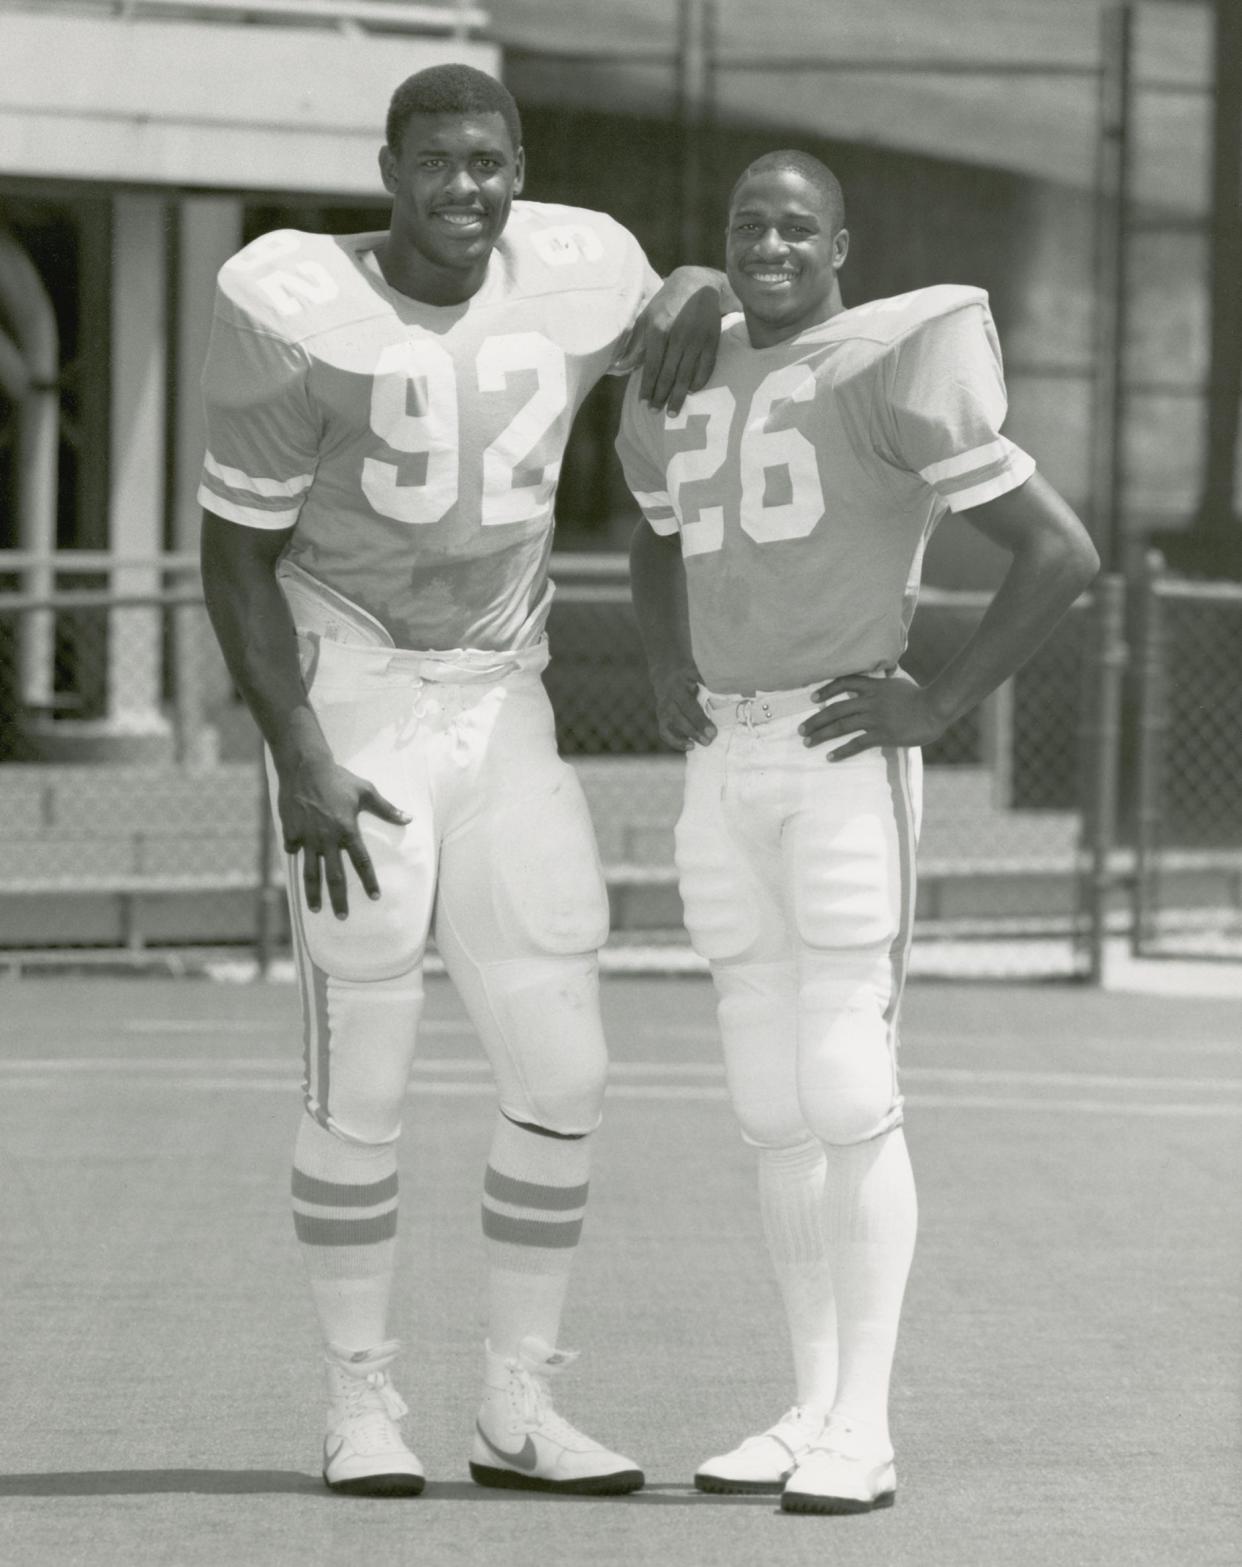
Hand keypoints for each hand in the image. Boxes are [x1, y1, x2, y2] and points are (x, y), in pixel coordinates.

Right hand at [277, 756, 409, 917]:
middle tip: (342, 917)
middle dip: (339, 899)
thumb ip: (387, 809)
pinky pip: (293, 849)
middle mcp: (327, 839)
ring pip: (311, 872)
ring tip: (315, 909)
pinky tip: (297, 862)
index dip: (369, 882)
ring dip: (313, 893)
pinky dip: (295, 856)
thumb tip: (408, 818)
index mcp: (348, 831)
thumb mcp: (366, 791)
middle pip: (335, 877)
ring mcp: (307, 837)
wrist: (304, 766)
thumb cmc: (338, 778)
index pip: (361, 863)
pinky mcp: (291, 831)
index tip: (374, 897)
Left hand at [629, 267, 722, 413]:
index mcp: (659, 329)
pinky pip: (705, 368)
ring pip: (686, 375)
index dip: (647, 387)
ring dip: (679, 396)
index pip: (651, 366)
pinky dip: (698, 382)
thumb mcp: (647, 317)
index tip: (643, 403)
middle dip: (661, 396)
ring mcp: (697, 340)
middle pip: (668, 375)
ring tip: (672, 412)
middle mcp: (678, 335)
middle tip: (655, 413)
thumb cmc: (667, 303)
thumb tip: (619, 367)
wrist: (699, 285)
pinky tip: (692, 392)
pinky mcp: (712, 341)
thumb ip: (635, 343)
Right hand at [651, 665, 715, 751]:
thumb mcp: (697, 680)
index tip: (712, 732)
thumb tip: (721, 715)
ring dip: (683, 739)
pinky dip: (675, 742)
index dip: (700, 721)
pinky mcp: (660, 717)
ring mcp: (661, 709)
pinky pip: (664, 732)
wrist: (666, 672)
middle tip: (709, 741)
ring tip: (697, 747)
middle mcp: (667, 699)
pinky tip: (689, 746)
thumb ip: (705, 696)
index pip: (689, 706)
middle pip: (678, 718)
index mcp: (678, 686)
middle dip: (694, 732)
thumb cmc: (688, 678)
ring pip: (669, 727)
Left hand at [799, 670, 949, 760]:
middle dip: (815, 720)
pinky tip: (830, 757)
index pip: (844, 683)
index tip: (812, 698)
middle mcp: (870, 701)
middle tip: (801, 729)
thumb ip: (885, 681)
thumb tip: (883, 672)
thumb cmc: (921, 696)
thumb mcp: (899, 683)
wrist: (936, 708)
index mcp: (874, 687)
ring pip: (841, 726)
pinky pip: (857, 743)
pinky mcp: (883, 734)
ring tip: (808, 742)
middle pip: (836, 709)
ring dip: (822, 735)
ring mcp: (875, 718)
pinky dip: (841, 751)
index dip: (826, 690)